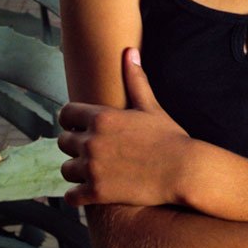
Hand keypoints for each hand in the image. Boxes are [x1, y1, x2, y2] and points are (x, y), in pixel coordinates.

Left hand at [58, 48, 190, 206]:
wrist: (185, 171)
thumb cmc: (170, 137)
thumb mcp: (151, 107)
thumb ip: (135, 80)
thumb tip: (129, 52)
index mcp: (101, 117)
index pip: (66, 114)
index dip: (72, 120)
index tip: (81, 127)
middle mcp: (91, 141)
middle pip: (63, 142)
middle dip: (74, 145)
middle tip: (91, 150)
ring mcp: (93, 168)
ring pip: (66, 169)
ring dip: (76, 170)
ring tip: (91, 171)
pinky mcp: (98, 192)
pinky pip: (71, 196)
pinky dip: (77, 195)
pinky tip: (87, 192)